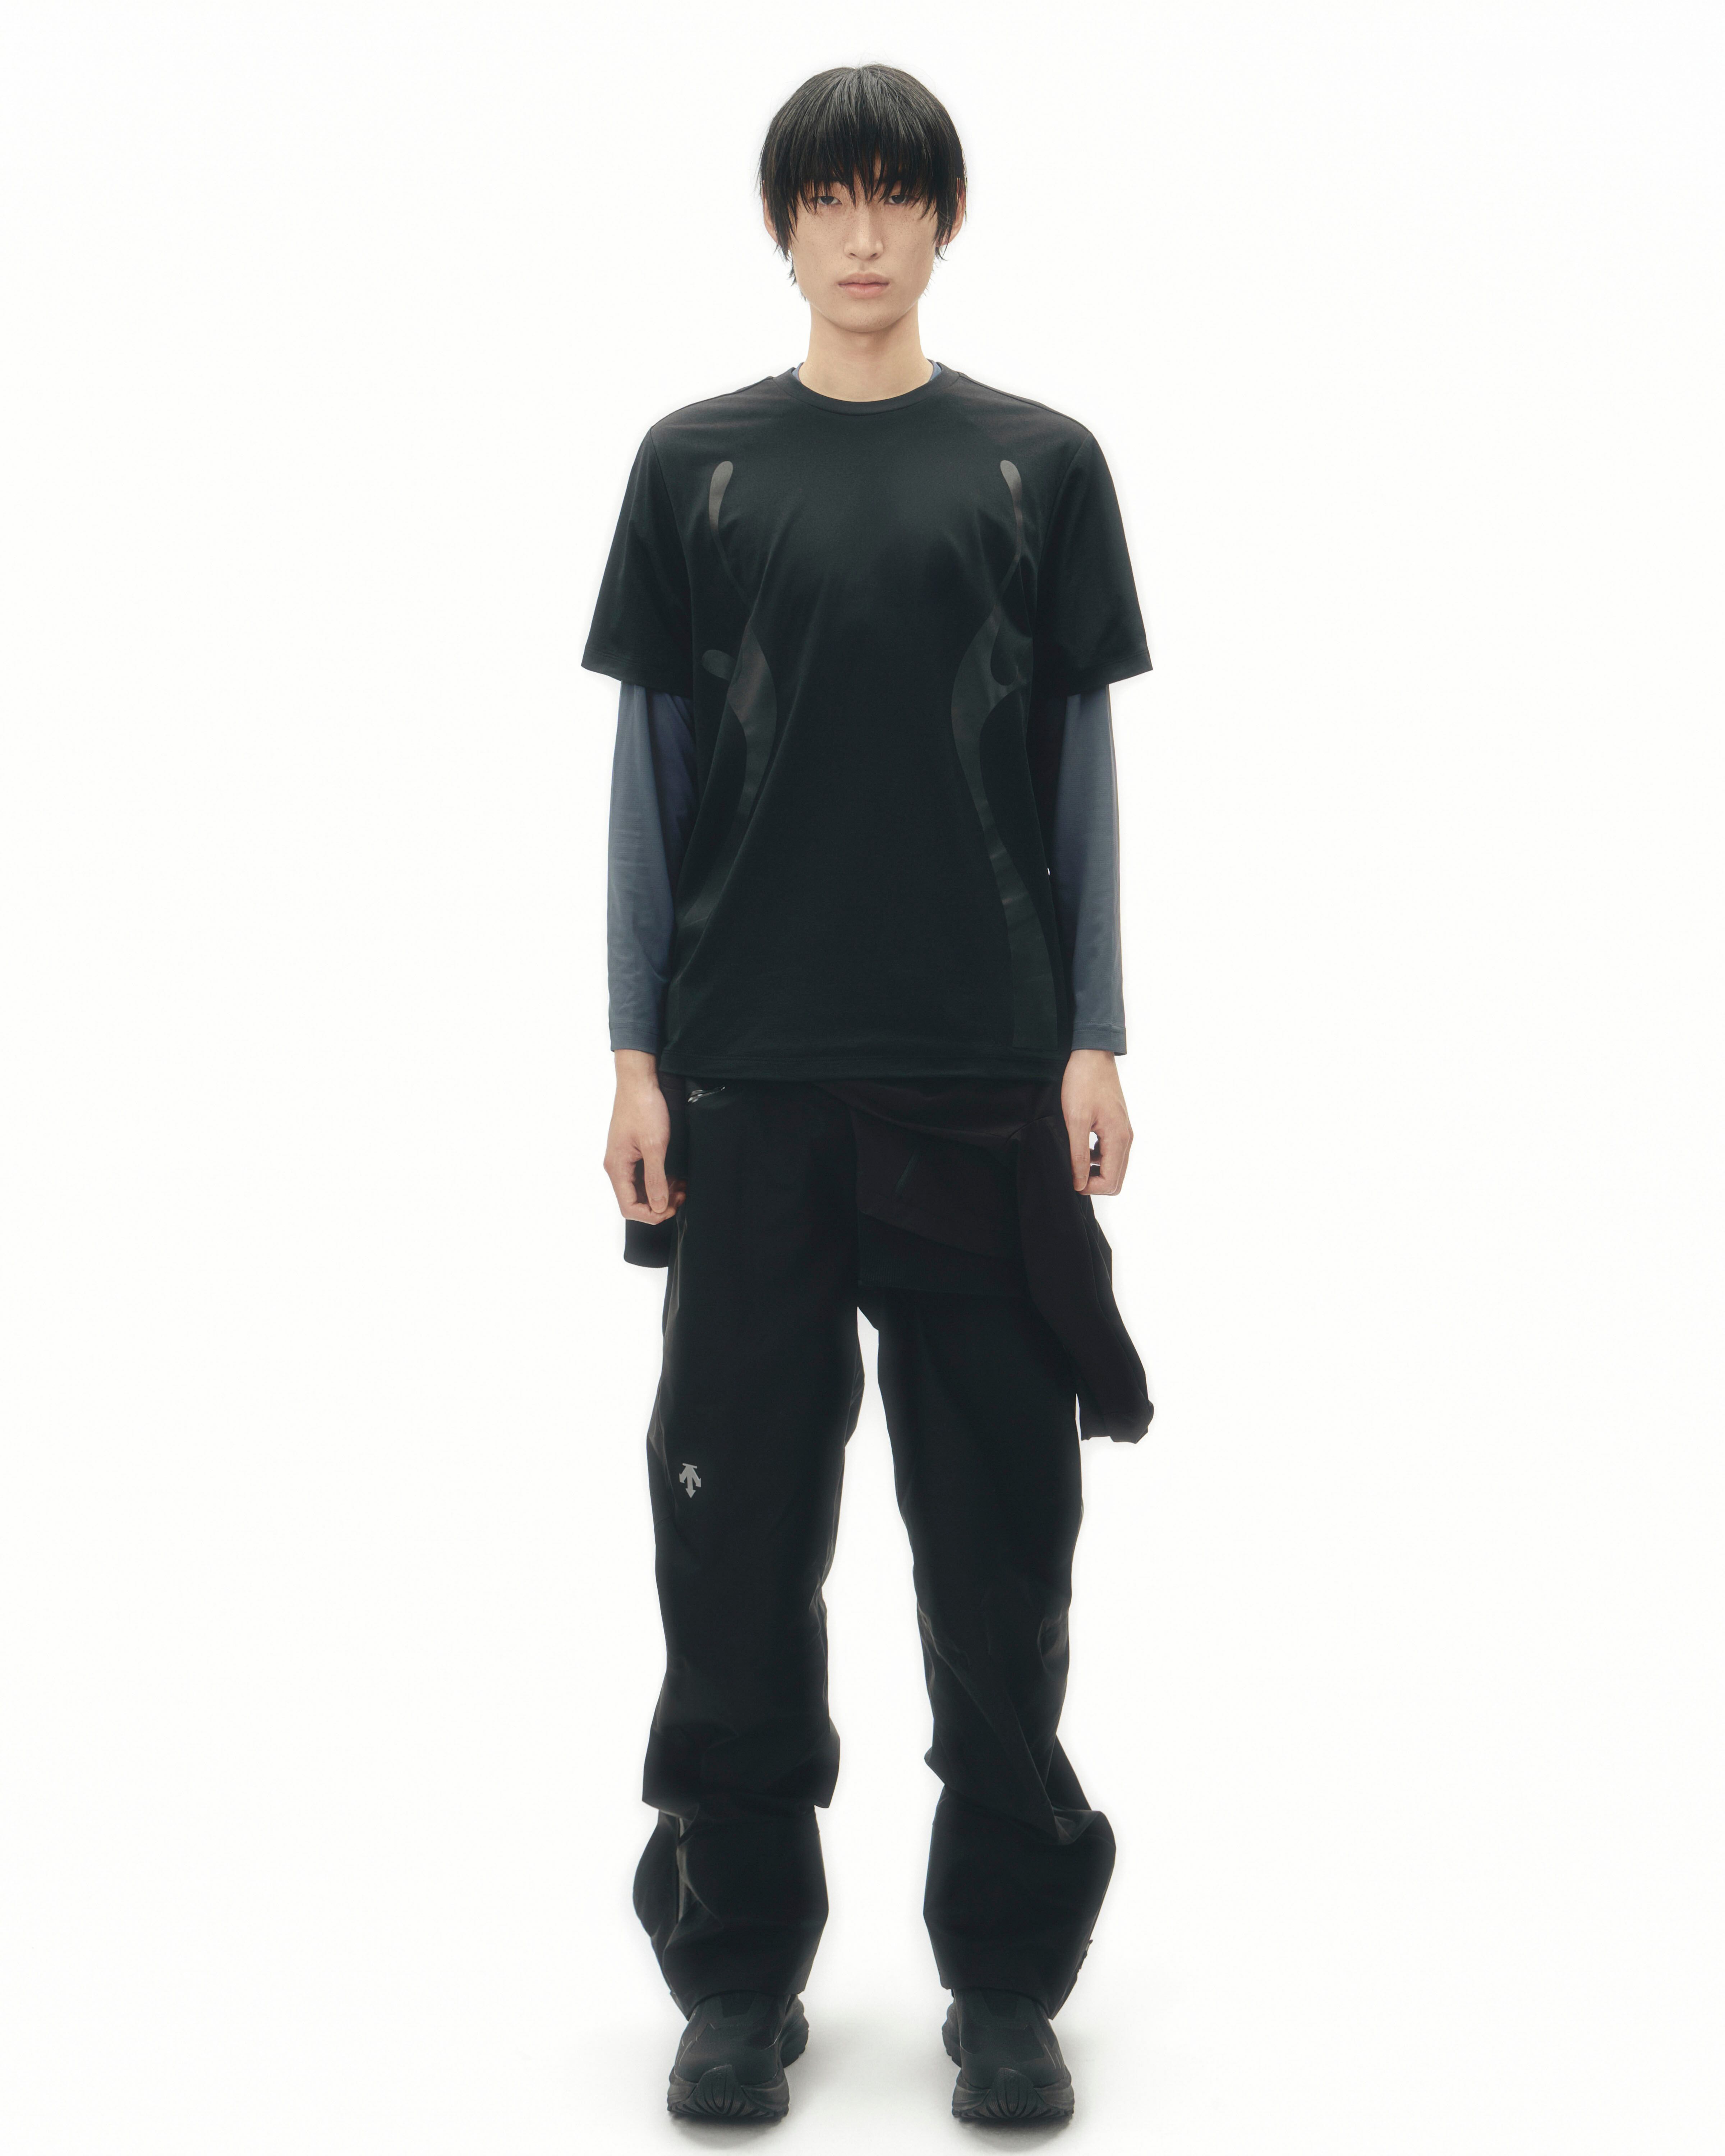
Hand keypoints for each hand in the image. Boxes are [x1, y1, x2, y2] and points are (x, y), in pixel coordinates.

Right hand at [605, 1050, 687, 1224]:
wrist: (638, 1081)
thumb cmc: (644, 1108)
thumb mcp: (654, 1145)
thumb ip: (655, 1178)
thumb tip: (657, 1206)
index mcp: (617, 1167)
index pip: (628, 1207)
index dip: (650, 1214)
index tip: (671, 1208)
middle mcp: (616, 1166)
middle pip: (634, 1201)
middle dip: (659, 1203)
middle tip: (681, 1196)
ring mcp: (623, 1159)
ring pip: (640, 1189)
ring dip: (661, 1192)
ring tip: (681, 1186)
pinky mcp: (630, 1152)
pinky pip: (642, 1175)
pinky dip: (658, 1180)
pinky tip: (674, 1176)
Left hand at [1060, 1049, 1131, 1195]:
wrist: (1092, 1055)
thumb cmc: (1083, 1083)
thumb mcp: (1075, 1120)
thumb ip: (1078, 1154)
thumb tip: (1079, 1183)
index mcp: (1118, 1139)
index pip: (1111, 1182)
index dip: (1089, 1187)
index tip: (1071, 1179)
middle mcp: (1126, 1138)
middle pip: (1116, 1179)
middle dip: (1094, 1183)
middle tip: (1072, 1172)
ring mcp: (1124, 1132)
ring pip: (1114, 1167)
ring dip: (1095, 1171)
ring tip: (1074, 1159)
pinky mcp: (1118, 1126)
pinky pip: (1112, 1153)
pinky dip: (1098, 1158)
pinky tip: (1082, 1147)